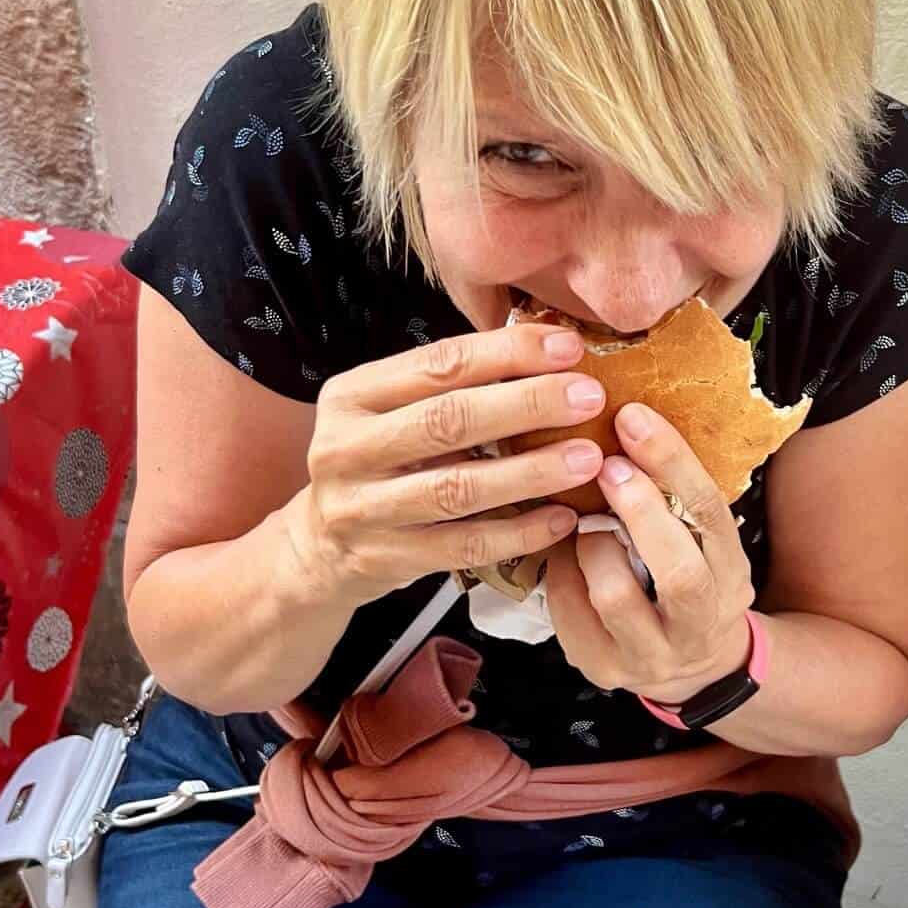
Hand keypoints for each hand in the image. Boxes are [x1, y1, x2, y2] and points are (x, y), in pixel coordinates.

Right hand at [286, 324, 606, 604]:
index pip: (438, 363)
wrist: (319, 546)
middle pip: (448, 420)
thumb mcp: (391, 412)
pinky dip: (518, 532)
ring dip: (531, 471)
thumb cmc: (377, 464)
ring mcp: (361, 509)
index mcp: (352, 396)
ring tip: (587, 458)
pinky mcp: (384, 559)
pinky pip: (463, 546)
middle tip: (588, 397)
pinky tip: (561, 518)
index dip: (508, 353)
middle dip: (528, 404)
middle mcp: (346, 448)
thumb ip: (450, 387)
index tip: (568, 348)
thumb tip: (549, 355)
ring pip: (457, 488)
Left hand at [543, 402, 754, 703]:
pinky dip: (560, 573)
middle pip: (678, 573)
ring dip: (591, 546)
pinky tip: (561, 552)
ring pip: (615, 598)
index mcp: (730, 574)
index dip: (671, 463)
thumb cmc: (689, 578)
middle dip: (639, 513)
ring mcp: (652, 654)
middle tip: (606, 465)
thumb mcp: (703, 541)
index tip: (633, 418)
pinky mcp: (605, 668)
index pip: (708, 513)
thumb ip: (676, 497)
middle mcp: (699, 622)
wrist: (695, 664)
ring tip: (582, 523)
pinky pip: (571, 615)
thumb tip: (626, 418)